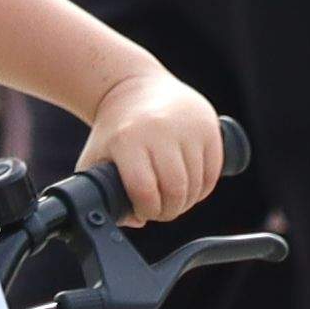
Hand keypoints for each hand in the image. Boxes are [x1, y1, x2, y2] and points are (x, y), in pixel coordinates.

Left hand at [82, 59, 230, 222]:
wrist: (134, 88)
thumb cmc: (114, 130)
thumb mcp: (97, 157)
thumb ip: (104, 192)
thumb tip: (136, 220)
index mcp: (127, 140)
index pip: (144, 190)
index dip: (147, 210)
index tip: (144, 212)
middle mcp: (159, 131)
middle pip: (175, 190)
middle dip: (169, 210)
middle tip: (161, 211)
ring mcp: (187, 128)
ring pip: (197, 184)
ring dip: (187, 201)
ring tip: (174, 200)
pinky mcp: (209, 127)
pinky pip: (213, 171)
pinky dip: (203, 188)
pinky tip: (190, 188)